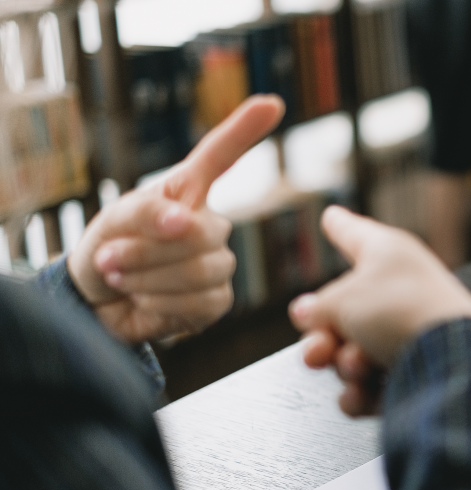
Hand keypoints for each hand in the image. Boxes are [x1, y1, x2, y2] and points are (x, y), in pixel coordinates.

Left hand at [67, 95, 285, 342]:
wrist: (96, 303)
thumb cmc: (108, 249)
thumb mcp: (114, 220)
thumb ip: (146, 211)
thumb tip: (184, 221)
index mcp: (187, 193)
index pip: (220, 157)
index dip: (244, 130)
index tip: (272, 103)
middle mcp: (210, 225)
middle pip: (202, 232)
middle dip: (148, 250)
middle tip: (110, 258)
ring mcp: (217, 263)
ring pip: (201, 270)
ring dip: (147, 279)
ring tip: (121, 279)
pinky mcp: (216, 300)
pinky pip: (199, 302)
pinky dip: (159, 304)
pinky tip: (144, 300)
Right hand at [292, 206, 470, 415]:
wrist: (450, 362)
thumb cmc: (403, 312)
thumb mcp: (342, 299)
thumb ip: (318, 306)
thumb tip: (309, 313)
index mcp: (388, 255)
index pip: (355, 234)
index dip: (339, 226)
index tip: (332, 217)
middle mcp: (400, 290)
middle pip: (343, 312)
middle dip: (323, 337)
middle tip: (319, 348)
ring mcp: (408, 332)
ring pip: (353, 352)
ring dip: (345, 365)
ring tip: (357, 365)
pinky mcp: (414, 372)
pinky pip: (371, 385)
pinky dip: (363, 392)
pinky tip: (362, 393)